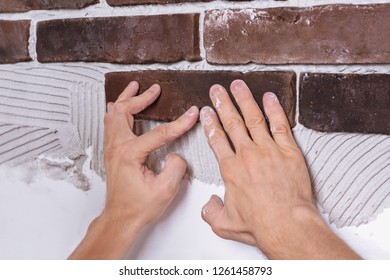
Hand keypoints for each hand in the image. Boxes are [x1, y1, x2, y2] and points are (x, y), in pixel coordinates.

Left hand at [69, 81, 198, 258]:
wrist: (120, 218)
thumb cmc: (138, 207)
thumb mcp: (164, 190)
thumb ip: (176, 167)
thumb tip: (176, 155)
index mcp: (129, 153)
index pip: (159, 132)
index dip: (179, 123)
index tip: (192, 114)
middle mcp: (117, 147)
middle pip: (124, 111)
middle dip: (141, 97)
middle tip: (154, 89)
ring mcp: (112, 149)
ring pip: (113, 114)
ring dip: (125, 99)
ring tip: (134, 88)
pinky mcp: (112, 153)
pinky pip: (110, 124)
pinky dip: (117, 111)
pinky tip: (120, 107)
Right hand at [200, 80, 359, 258]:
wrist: (287, 225)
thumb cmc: (259, 224)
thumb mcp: (224, 224)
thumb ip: (210, 212)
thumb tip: (208, 203)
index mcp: (231, 169)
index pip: (216, 139)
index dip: (210, 123)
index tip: (206, 112)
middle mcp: (247, 155)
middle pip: (231, 122)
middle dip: (222, 103)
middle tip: (216, 90)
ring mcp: (268, 150)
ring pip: (253, 118)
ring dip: (244, 99)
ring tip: (238, 85)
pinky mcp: (288, 151)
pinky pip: (280, 124)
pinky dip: (274, 109)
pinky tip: (268, 97)